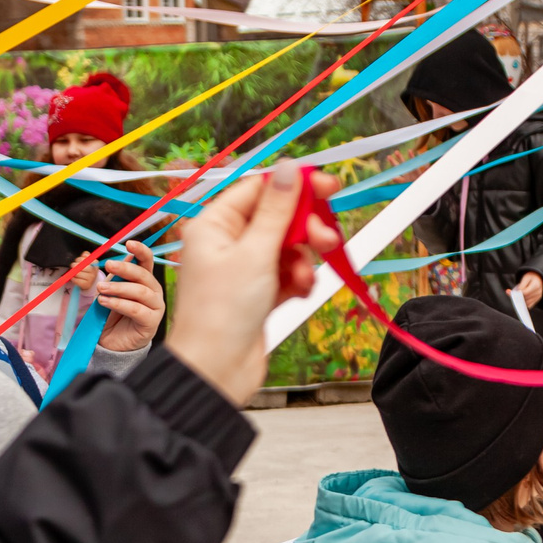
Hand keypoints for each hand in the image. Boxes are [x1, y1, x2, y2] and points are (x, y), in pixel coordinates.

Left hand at [79, 241, 165, 353]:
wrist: (113, 342)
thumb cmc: (114, 314)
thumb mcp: (112, 291)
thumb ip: (116, 276)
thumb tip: (115, 258)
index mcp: (145, 280)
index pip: (147, 261)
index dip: (140, 251)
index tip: (128, 244)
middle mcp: (154, 292)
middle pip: (144, 275)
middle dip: (125, 269)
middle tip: (108, 266)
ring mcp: (155, 307)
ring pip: (140, 292)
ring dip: (118, 288)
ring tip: (100, 289)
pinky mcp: (151, 323)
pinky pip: (136, 310)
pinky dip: (119, 304)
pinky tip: (104, 302)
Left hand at [168, 164, 328, 405]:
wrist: (216, 372)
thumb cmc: (223, 313)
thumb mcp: (255, 254)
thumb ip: (277, 211)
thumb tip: (290, 169)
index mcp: (214, 225)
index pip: (258, 189)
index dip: (294, 185)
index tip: (329, 186)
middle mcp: (226, 243)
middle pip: (278, 218)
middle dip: (304, 228)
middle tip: (325, 238)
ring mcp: (242, 270)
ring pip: (287, 248)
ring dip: (303, 259)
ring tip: (304, 278)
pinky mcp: (257, 294)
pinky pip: (287, 275)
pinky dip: (298, 282)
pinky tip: (299, 294)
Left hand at [515, 272, 542, 306]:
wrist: (539, 278)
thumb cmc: (530, 278)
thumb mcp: (526, 278)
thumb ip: (521, 285)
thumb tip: (517, 293)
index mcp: (536, 285)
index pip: (525, 292)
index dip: (518, 294)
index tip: (511, 293)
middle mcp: (538, 292)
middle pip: (526, 298)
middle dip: (518, 297)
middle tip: (512, 295)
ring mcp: (538, 297)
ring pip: (527, 303)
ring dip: (521, 301)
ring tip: (516, 296)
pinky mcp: (536, 300)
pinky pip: (529, 305)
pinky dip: (524, 303)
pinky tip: (520, 299)